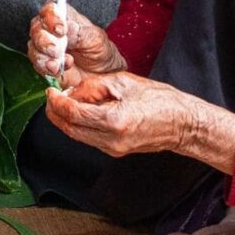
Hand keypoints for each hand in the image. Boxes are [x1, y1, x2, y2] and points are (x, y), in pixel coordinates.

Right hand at [26, 1, 124, 89]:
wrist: (103, 74)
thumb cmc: (100, 51)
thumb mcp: (95, 38)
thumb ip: (78, 30)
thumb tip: (65, 25)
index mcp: (63, 17)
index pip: (50, 10)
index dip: (51, 18)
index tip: (60, 29)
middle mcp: (50, 30)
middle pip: (36, 29)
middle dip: (44, 40)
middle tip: (56, 50)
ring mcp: (45, 47)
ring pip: (33, 47)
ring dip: (44, 57)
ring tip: (59, 64)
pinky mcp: (44, 64)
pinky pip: (37, 64)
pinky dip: (45, 68)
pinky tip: (57, 70)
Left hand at [41, 70, 232, 166]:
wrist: (183, 125)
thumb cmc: (161, 100)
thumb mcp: (124, 83)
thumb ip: (94, 86)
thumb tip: (73, 91)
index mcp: (114, 121)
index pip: (73, 114)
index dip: (57, 102)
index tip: (51, 91)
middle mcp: (111, 140)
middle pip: (70, 129)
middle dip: (56, 113)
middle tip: (52, 97)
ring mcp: (113, 149)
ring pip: (77, 136)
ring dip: (66, 120)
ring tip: (66, 101)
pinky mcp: (115, 151)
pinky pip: (89, 138)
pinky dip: (80, 125)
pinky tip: (82, 111)